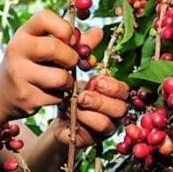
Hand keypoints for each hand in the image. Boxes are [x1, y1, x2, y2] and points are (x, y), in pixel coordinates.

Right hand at [0, 10, 79, 121]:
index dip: (65, 28)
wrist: (1, 94)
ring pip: (60, 77)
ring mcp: (19, 75)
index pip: (45, 18)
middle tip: (71, 63)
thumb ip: (73, 41)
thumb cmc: (31, 65)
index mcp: (23, 33)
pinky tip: (50, 93)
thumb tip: (99, 33)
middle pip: (56, 48)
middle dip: (72, 58)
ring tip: (62, 81)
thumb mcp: (45, 47)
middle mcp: (17, 50)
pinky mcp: (26, 97)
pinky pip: (57, 97)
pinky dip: (60, 96)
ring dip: (68, 81)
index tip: (70, 39)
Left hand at [52, 22, 129, 147]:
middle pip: (120, 109)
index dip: (113, 87)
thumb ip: (85, 50)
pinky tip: (72, 115)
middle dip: (102, 102)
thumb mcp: (73, 66)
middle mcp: (113, 111)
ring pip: (108, 124)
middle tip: (84, 95)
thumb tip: (97, 31)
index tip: (97, 80)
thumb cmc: (65, 84)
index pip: (124, 91)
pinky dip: (83, 124)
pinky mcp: (91, 140)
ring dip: (91, 113)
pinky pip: (93, 135)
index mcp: (113, 92)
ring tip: (76, 105)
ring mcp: (104, 127)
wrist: (49, 107)